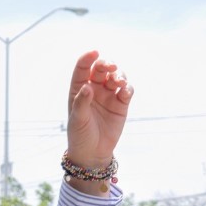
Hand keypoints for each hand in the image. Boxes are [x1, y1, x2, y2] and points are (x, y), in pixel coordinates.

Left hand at [65, 50, 132, 167]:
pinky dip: (127, 88)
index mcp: (79, 89)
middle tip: (111, 67)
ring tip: (119, 82)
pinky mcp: (121, 104)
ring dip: (119, 75)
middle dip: (107, 64)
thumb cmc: (80, 134)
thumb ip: (81, 102)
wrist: (93, 152)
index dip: (87, 59)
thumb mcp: (77, 119)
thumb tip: (87, 86)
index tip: (94, 52)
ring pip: (116, 77)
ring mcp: (108, 95)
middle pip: (101, 70)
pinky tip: (125, 91)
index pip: (82, 69)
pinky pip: (126, 91)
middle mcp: (94, 89)